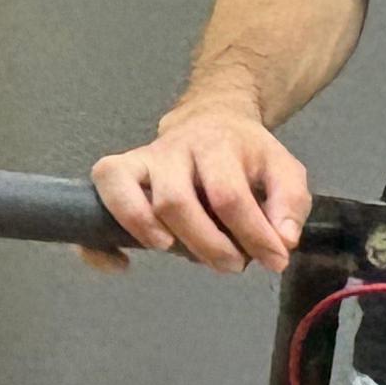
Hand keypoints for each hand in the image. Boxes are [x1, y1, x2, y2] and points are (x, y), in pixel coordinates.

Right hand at [88, 95, 307, 273]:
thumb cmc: (247, 154)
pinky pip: (96, 201)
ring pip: (129, 195)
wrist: (212, 119)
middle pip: (175, 201)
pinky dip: (99, 241)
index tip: (274, 261)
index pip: (229, 196)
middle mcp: (173, 149)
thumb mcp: (283, 170)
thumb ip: (289, 204)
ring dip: (151, 234)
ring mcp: (140, 159)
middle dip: (206, 244)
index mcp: (218, 145)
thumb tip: (283, 242)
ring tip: (179, 254)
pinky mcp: (116, 173)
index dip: (252, 235)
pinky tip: (123, 262)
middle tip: (232, 265)